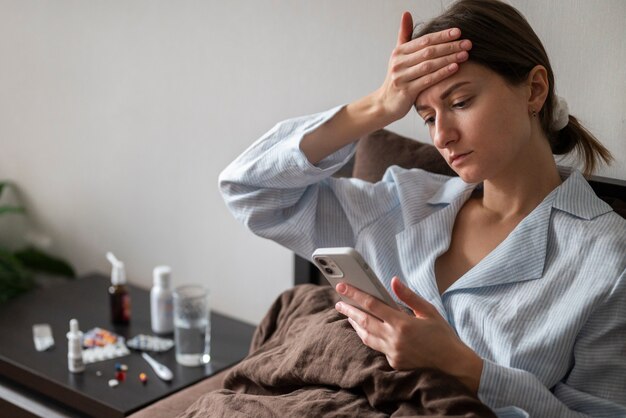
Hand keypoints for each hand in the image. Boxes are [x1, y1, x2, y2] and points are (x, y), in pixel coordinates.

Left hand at [334, 277, 481, 392]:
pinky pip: (376, 347)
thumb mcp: (429, 312)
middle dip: (348, 310)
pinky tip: (366, 330)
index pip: (372, 305)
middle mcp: (394, 339)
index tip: (343, 286)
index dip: (355, 294)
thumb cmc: (443, 335)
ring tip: (348, 315)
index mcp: (402, 323)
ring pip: (366, 337)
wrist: (454, 365)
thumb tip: (393, 281)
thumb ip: (409, 297)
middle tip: (338, 303)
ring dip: (355, 325)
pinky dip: (369, 337)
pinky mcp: (394, 362)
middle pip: (363, 321)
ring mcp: (393, 353)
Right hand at [374, 12, 471, 121]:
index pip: (424, 40)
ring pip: (429, 65)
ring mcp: (402, 77)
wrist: (385, 104)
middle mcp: (399, 63)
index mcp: (399, 52)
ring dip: (449, 58)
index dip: (442, 35)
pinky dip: (442, 73)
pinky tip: (455, 68)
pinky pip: (428, 80)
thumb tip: (407, 13)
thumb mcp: (399, 56)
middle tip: (467, 43)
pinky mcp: (406, 91)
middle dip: (450, 46)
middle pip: (428, 51)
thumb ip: (404, 35)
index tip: (458, 32)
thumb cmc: (397, 79)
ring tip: (465, 54)